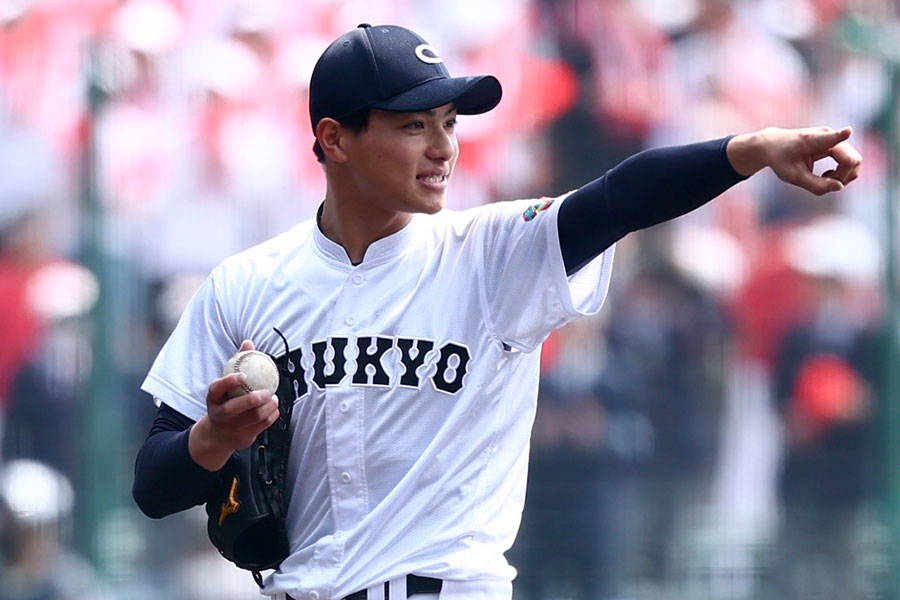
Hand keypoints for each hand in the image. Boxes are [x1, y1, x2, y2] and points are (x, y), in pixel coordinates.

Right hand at [189, 340, 279, 470]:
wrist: (217, 435)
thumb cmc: (225, 402)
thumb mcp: (226, 385)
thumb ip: (238, 364)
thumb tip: (248, 343)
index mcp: (213, 399)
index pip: (217, 388)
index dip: (229, 381)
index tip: (243, 375)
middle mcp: (219, 415)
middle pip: (235, 408)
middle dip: (253, 400)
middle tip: (267, 392)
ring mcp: (230, 428)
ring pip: (252, 419)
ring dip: (267, 408)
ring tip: (274, 398)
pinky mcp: (243, 438)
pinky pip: (261, 427)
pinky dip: (271, 417)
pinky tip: (275, 409)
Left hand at [727, 126, 861, 194]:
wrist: (773, 145)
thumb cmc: (782, 160)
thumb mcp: (794, 177)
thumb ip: (816, 185)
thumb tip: (840, 187)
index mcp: (813, 140)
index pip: (832, 137)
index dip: (841, 135)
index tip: (847, 131)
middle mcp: (828, 134)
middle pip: (852, 160)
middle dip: (843, 176)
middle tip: (823, 182)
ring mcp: (835, 137)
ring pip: (854, 160)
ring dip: (843, 175)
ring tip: (823, 178)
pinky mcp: (837, 142)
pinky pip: (850, 160)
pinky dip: (842, 172)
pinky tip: (826, 175)